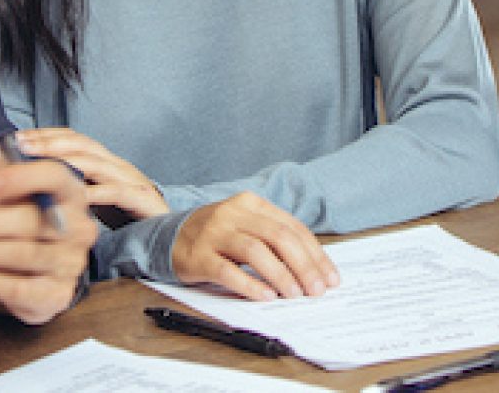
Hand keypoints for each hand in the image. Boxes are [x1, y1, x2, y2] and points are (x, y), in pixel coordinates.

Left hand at [0, 122, 94, 325]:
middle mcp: (79, 225)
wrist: (27, 268)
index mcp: (70, 189)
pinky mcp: (57, 294)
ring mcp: (71, 262)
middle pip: (34, 220)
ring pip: (26, 254)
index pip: (54, 176)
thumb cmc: (15, 214)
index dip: (19, 179)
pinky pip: (23, 288)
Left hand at [18, 127, 168, 219]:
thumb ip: (70, 190)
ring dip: (67, 162)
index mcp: (104, 163)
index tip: (17, 138)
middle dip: (50, 143)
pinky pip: (118, 192)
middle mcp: (117, 166)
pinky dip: (97, 192)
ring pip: (97, 163)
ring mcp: (131, 180)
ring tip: (41, 166)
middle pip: (83, 144)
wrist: (169, 235)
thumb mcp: (93, 200)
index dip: (46, 134)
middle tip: (21, 146)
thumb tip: (29, 184)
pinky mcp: (142, 200)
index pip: (74, 138)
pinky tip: (78, 198)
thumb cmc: (126, 219)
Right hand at [172, 193, 339, 301]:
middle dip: (303, 265)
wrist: (168, 235)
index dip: (315, 253)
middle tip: (316, 290)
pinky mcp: (198, 255)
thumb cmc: (217, 235)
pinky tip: (265, 296)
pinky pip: (227, 270)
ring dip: (280, 275)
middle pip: (278, 236)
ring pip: (255, 251)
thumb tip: (311, 269)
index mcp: (251, 203)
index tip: (330, 277)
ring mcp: (214, 232)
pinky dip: (249, 285)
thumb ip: (273, 239)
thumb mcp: (246, 226)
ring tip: (294, 294)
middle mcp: (234, 213)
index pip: (292, 226)